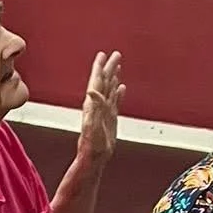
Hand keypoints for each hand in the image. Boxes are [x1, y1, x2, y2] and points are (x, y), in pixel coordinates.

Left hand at [78, 50, 124, 166]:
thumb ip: (93, 106)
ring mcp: (104, 111)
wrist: (95, 157)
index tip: (103, 55)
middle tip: (116, 54)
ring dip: (113, 76)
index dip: (99, 68)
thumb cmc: (92, 144)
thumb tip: (91, 90)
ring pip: (110, 89)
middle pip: (104, 82)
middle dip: (109, 67)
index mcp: (92, 104)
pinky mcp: (110, 118)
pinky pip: (115, 101)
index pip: (97, 81)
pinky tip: (121, 87)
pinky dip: (118, 92)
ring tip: (117, 65)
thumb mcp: (92, 124)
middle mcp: (97, 105)